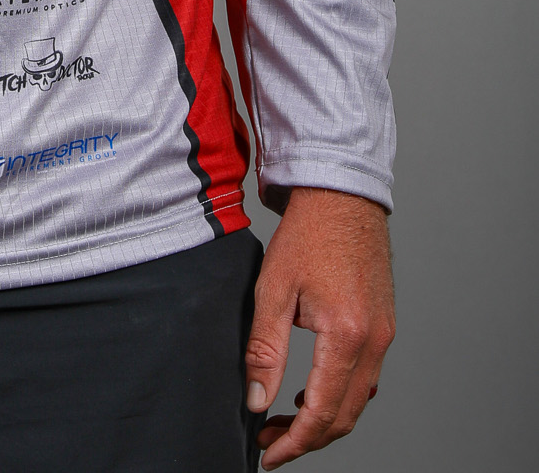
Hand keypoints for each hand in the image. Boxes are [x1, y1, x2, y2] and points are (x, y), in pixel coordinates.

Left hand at [244, 188, 393, 466]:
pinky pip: (365, 377)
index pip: (323, 412)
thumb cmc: (307, 233)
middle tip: (270, 439)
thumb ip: (264, 350)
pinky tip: (312, 392)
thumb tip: (255, 399)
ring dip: (324, 419)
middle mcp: (374, 341)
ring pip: (358, 400)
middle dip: (307, 438)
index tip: (269, 453)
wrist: (341, 193)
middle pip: (345, 416)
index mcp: (347, 335)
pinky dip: (340, 395)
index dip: (294, 442)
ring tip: (284, 420)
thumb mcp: (273, 289)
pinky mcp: (383, 325)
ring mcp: (384, 335)